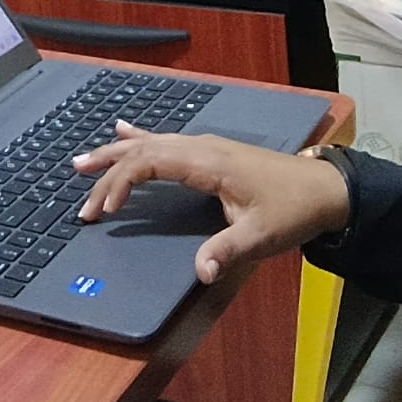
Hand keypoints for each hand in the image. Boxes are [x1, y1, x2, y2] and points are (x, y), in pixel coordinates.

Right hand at [73, 122, 351, 283]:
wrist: (323, 189)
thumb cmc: (292, 210)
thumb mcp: (261, 235)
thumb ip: (228, 250)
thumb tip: (200, 272)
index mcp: (206, 162)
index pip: (150, 162)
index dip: (122, 183)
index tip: (107, 210)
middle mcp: (200, 147)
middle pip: (142, 149)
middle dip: (107, 169)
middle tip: (78, 187)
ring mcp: (204, 146)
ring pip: (150, 143)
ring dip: (116, 153)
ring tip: (83, 162)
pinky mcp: (210, 152)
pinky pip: (165, 141)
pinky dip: (139, 138)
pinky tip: (123, 130)